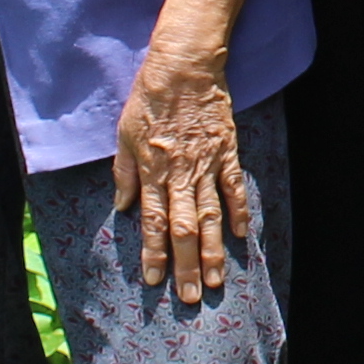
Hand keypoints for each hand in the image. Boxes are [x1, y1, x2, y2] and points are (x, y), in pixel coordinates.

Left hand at [115, 46, 254, 304]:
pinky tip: (241, 236)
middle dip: (186, 265)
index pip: (152, 222)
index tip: (154, 281)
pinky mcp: (227, 152)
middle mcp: (180, 175)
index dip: (153, 254)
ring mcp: (207, 165)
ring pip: (211, 217)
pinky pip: (234, 188)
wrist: (184, 67)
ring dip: (213, 251)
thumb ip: (124, 173)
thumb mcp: (124, 134)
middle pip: (183, 229)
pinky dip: (239, 212)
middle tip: (190, 297)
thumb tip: (123, 206)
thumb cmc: (148, 98)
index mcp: (151, 171)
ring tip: (215, 281)